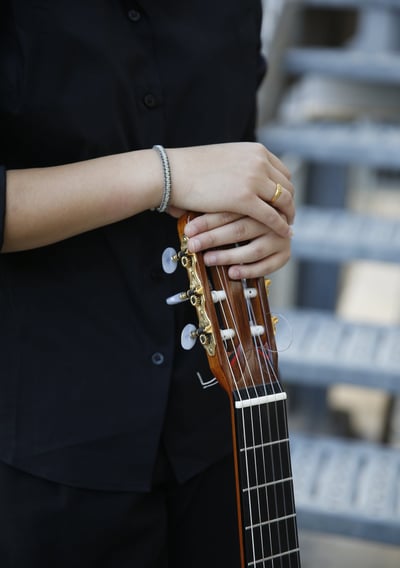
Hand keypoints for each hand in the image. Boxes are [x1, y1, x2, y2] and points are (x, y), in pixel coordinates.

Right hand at [167, 142, 293, 236]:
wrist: (172, 173)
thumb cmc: (190, 168)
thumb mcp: (224, 159)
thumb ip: (240, 167)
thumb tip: (243, 180)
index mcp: (255, 150)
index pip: (281, 172)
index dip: (285, 189)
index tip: (283, 201)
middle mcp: (259, 162)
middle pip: (287, 186)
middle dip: (289, 203)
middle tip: (288, 216)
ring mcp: (254, 180)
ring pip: (283, 202)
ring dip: (287, 215)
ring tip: (286, 227)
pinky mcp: (245, 199)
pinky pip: (271, 216)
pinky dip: (280, 226)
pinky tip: (283, 233)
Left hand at [183, 212, 291, 278]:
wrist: (276, 217)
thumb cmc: (242, 212)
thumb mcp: (228, 201)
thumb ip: (209, 206)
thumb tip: (173, 209)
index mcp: (258, 202)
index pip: (230, 211)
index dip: (207, 222)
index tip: (188, 231)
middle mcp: (271, 219)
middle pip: (240, 229)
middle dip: (213, 239)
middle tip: (193, 245)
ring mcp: (279, 237)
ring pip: (253, 250)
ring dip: (228, 256)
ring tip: (208, 259)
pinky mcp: (284, 254)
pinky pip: (266, 266)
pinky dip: (248, 270)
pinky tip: (232, 272)